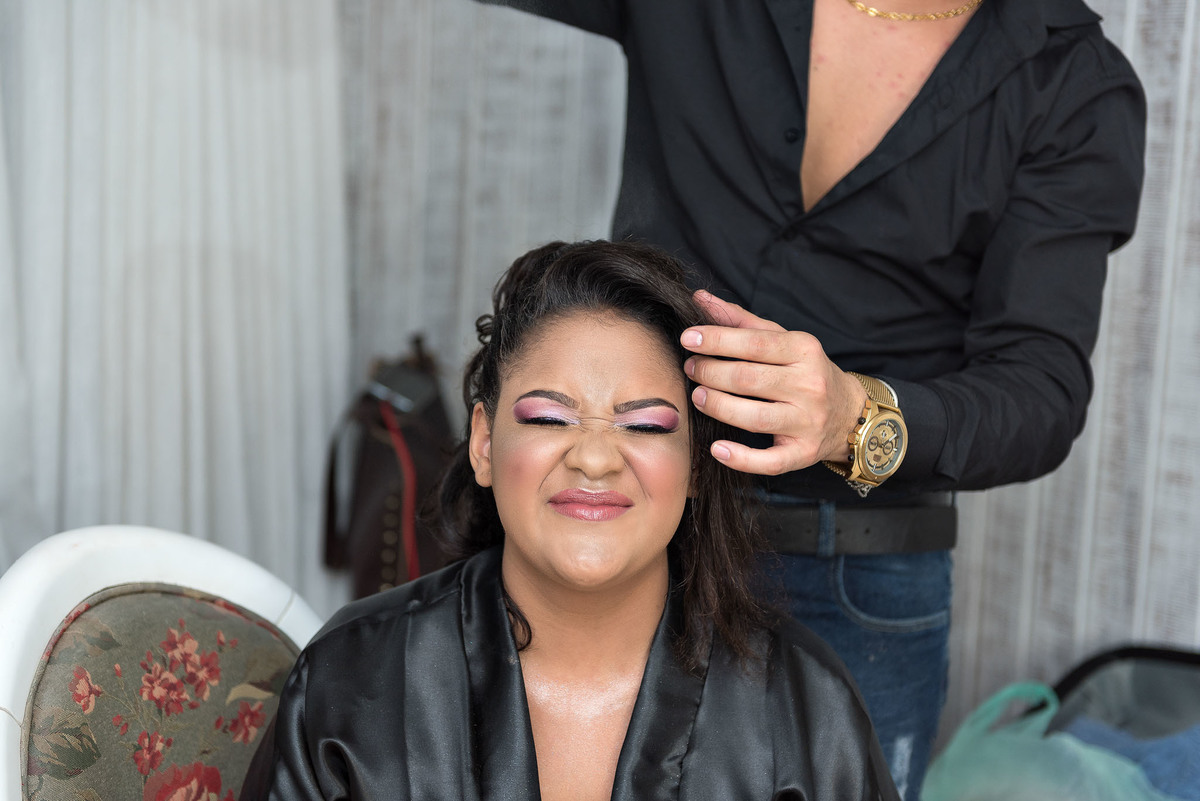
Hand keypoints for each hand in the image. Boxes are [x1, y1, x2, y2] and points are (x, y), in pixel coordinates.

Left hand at [681, 290, 867, 475]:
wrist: (849, 413)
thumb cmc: (805, 371)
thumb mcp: (782, 340)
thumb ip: (741, 321)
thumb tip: (701, 299)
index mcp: (805, 351)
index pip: (755, 344)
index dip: (717, 340)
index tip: (688, 338)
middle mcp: (810, 386)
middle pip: (749, 379)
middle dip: (711, 372)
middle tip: (691, 368)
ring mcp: (807, 422)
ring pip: (754, 417)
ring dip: (718, 406)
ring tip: (698, 396)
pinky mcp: (803, 453)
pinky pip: (769, 461)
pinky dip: (741, 458)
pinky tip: (718, 449)